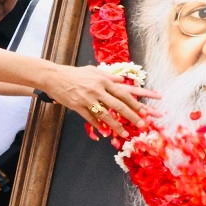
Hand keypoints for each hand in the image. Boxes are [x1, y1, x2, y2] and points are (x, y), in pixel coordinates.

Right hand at [41, 65, 160, 136]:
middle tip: (143, 125)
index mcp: (104, 80)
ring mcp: (88, 99)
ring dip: (117, 126)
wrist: (55, 77)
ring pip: (106, 115)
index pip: (125, 92)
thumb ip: (109, 77)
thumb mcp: (94, 71)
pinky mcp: (79, 107)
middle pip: (119, 105)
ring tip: (126, 134)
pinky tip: (105, 133)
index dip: (139, 100)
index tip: (150, 107)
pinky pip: (91, 119)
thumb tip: (123, 80)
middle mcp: (98, 89)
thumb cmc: (76, 74)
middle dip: (133, 116)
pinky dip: (99, 127)